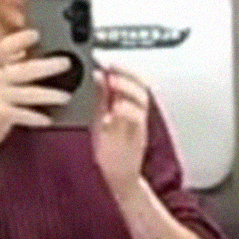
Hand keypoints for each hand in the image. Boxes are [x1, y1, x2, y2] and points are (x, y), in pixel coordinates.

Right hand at [0, 29, 70, 148]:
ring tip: (66, 97)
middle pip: (25, 70)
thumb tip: (46, 47)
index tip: (36, 34)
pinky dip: (36, 118)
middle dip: (48, 66)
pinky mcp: (0, 114)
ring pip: (28, 94)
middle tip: (66, 63)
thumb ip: (15, 58)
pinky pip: (22, 115)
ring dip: (49, 95)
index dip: (19, 40)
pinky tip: (48, 119)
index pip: (5, 47)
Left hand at [93, 65, 149, 195]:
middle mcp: (135, 115)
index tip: (107, 59)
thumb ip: (103, 98)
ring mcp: (137, 127)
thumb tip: (98, 74)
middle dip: (126, 74)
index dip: (122, 68)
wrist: (120, 179)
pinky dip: (127, 112)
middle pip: (139, 87)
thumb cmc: (112, 150)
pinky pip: (136, 123)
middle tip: (112, 67)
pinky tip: (116, 107)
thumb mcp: (102, 119)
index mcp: (127, 107)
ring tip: (114, 81)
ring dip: (127, 89)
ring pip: (140, 102)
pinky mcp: (136, 140)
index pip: (131, 80)